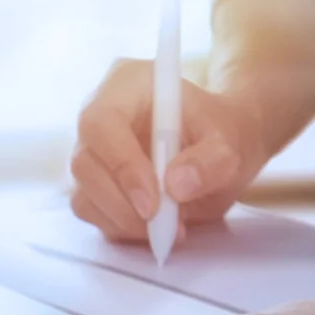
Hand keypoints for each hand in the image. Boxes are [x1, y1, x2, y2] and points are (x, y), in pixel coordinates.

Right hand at [69, 59, 270, 242]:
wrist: (220, 146)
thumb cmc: (221, 131)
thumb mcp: (231, 141)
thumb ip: (210, 161)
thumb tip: (177, 186)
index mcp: (125, 85)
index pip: (101, 123)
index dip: (121, 164)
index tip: (153, 203)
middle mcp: (98, 117)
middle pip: (85, 164)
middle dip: (122, 203)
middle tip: (163, 224)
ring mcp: (91, 153)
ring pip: (84, 195)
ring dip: (124, 221)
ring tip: (171, 226)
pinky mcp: (92, 185)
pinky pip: (93, 213)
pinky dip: (123, 228)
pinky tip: (156, 226)